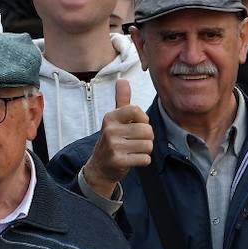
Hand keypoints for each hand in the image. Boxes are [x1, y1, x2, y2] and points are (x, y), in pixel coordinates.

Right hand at [81, 78, 151, 197]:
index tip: (135, 126)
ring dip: (145, 150)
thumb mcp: (114, 120)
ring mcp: (113, 146)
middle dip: (146, 138)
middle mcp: (110, 130)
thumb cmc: (112, 142)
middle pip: (147, 130)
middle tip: (134, 142)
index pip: (137, 110)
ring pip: (148, 145)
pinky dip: (142, 161)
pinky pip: (145, 158)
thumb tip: (122, 80)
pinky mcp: (118, 161)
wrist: (99, 168)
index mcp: (110, 117)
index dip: (143, 120)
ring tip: (132, 151)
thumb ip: (121, 100)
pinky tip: (132, 160)